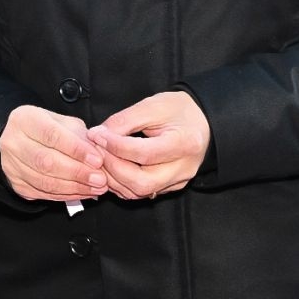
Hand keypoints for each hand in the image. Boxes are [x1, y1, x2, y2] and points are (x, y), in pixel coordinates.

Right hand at [0, 105, 107, 201]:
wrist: (21, 141)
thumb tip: (98, 156)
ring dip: (74, 187)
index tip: (97, 160)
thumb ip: (80, 136)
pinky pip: (43, 194)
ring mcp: (11, 165)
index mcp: (24, 119)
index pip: (51, 135)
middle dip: (77, 172)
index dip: (76, 150)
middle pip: (46, 162)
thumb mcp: (63, 123)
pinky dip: (66, 195)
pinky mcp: (17, 184)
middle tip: (100, 179)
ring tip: (96, 188)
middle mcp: (13, 142)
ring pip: (44, 182)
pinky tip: (83, 192)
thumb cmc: (46, 129)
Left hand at [88, 92, 210, 198]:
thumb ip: (124, 120)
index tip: (96, 135)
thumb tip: (97, 135)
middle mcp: (183, 168)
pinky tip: (111, 167)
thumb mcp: (152, 106)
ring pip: (139, 192)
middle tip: (96, 150)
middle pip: (142, 182)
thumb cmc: (178, 110)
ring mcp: (178, 181)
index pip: (144, 153)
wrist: (202, 121)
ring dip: (113, 178)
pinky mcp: (170, 187)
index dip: (115, 146)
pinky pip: (141, 192)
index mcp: (184, 143)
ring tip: (100, 158)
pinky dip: (121, 183)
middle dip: (112, 167)